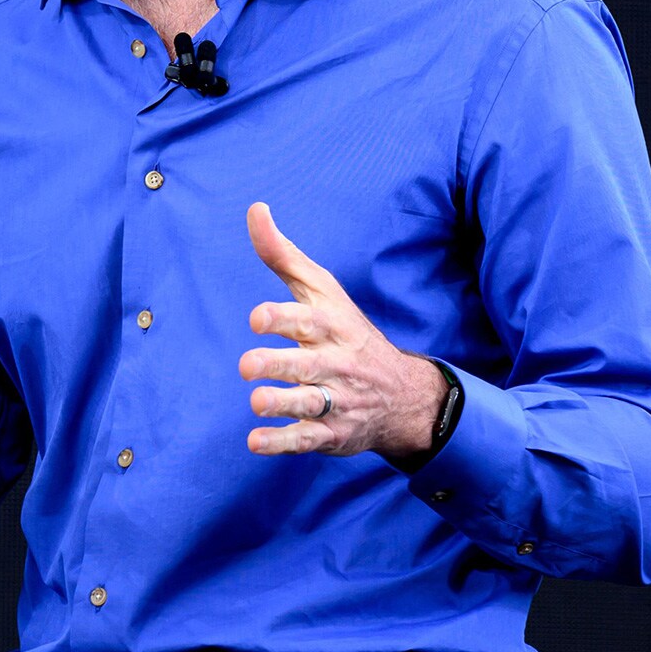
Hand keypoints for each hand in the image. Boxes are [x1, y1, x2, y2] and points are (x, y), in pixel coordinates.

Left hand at [239, 201, 444, 458]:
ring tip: (256, 402)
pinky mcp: (331, 433)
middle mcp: (334, 363)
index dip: (281, 318)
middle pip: (305, 364)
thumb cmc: (345, 332)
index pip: (306, 320)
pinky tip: (255, 441)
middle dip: (278, 365)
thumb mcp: (321, 291)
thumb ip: (283, 255)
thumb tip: (255, 209)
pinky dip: (282, 442)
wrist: (402, 395)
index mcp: (330, 326)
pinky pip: (306, 440)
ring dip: (280, 404)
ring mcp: (335, 400)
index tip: (257, 318)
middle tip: (248, 366)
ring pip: (307, 404)